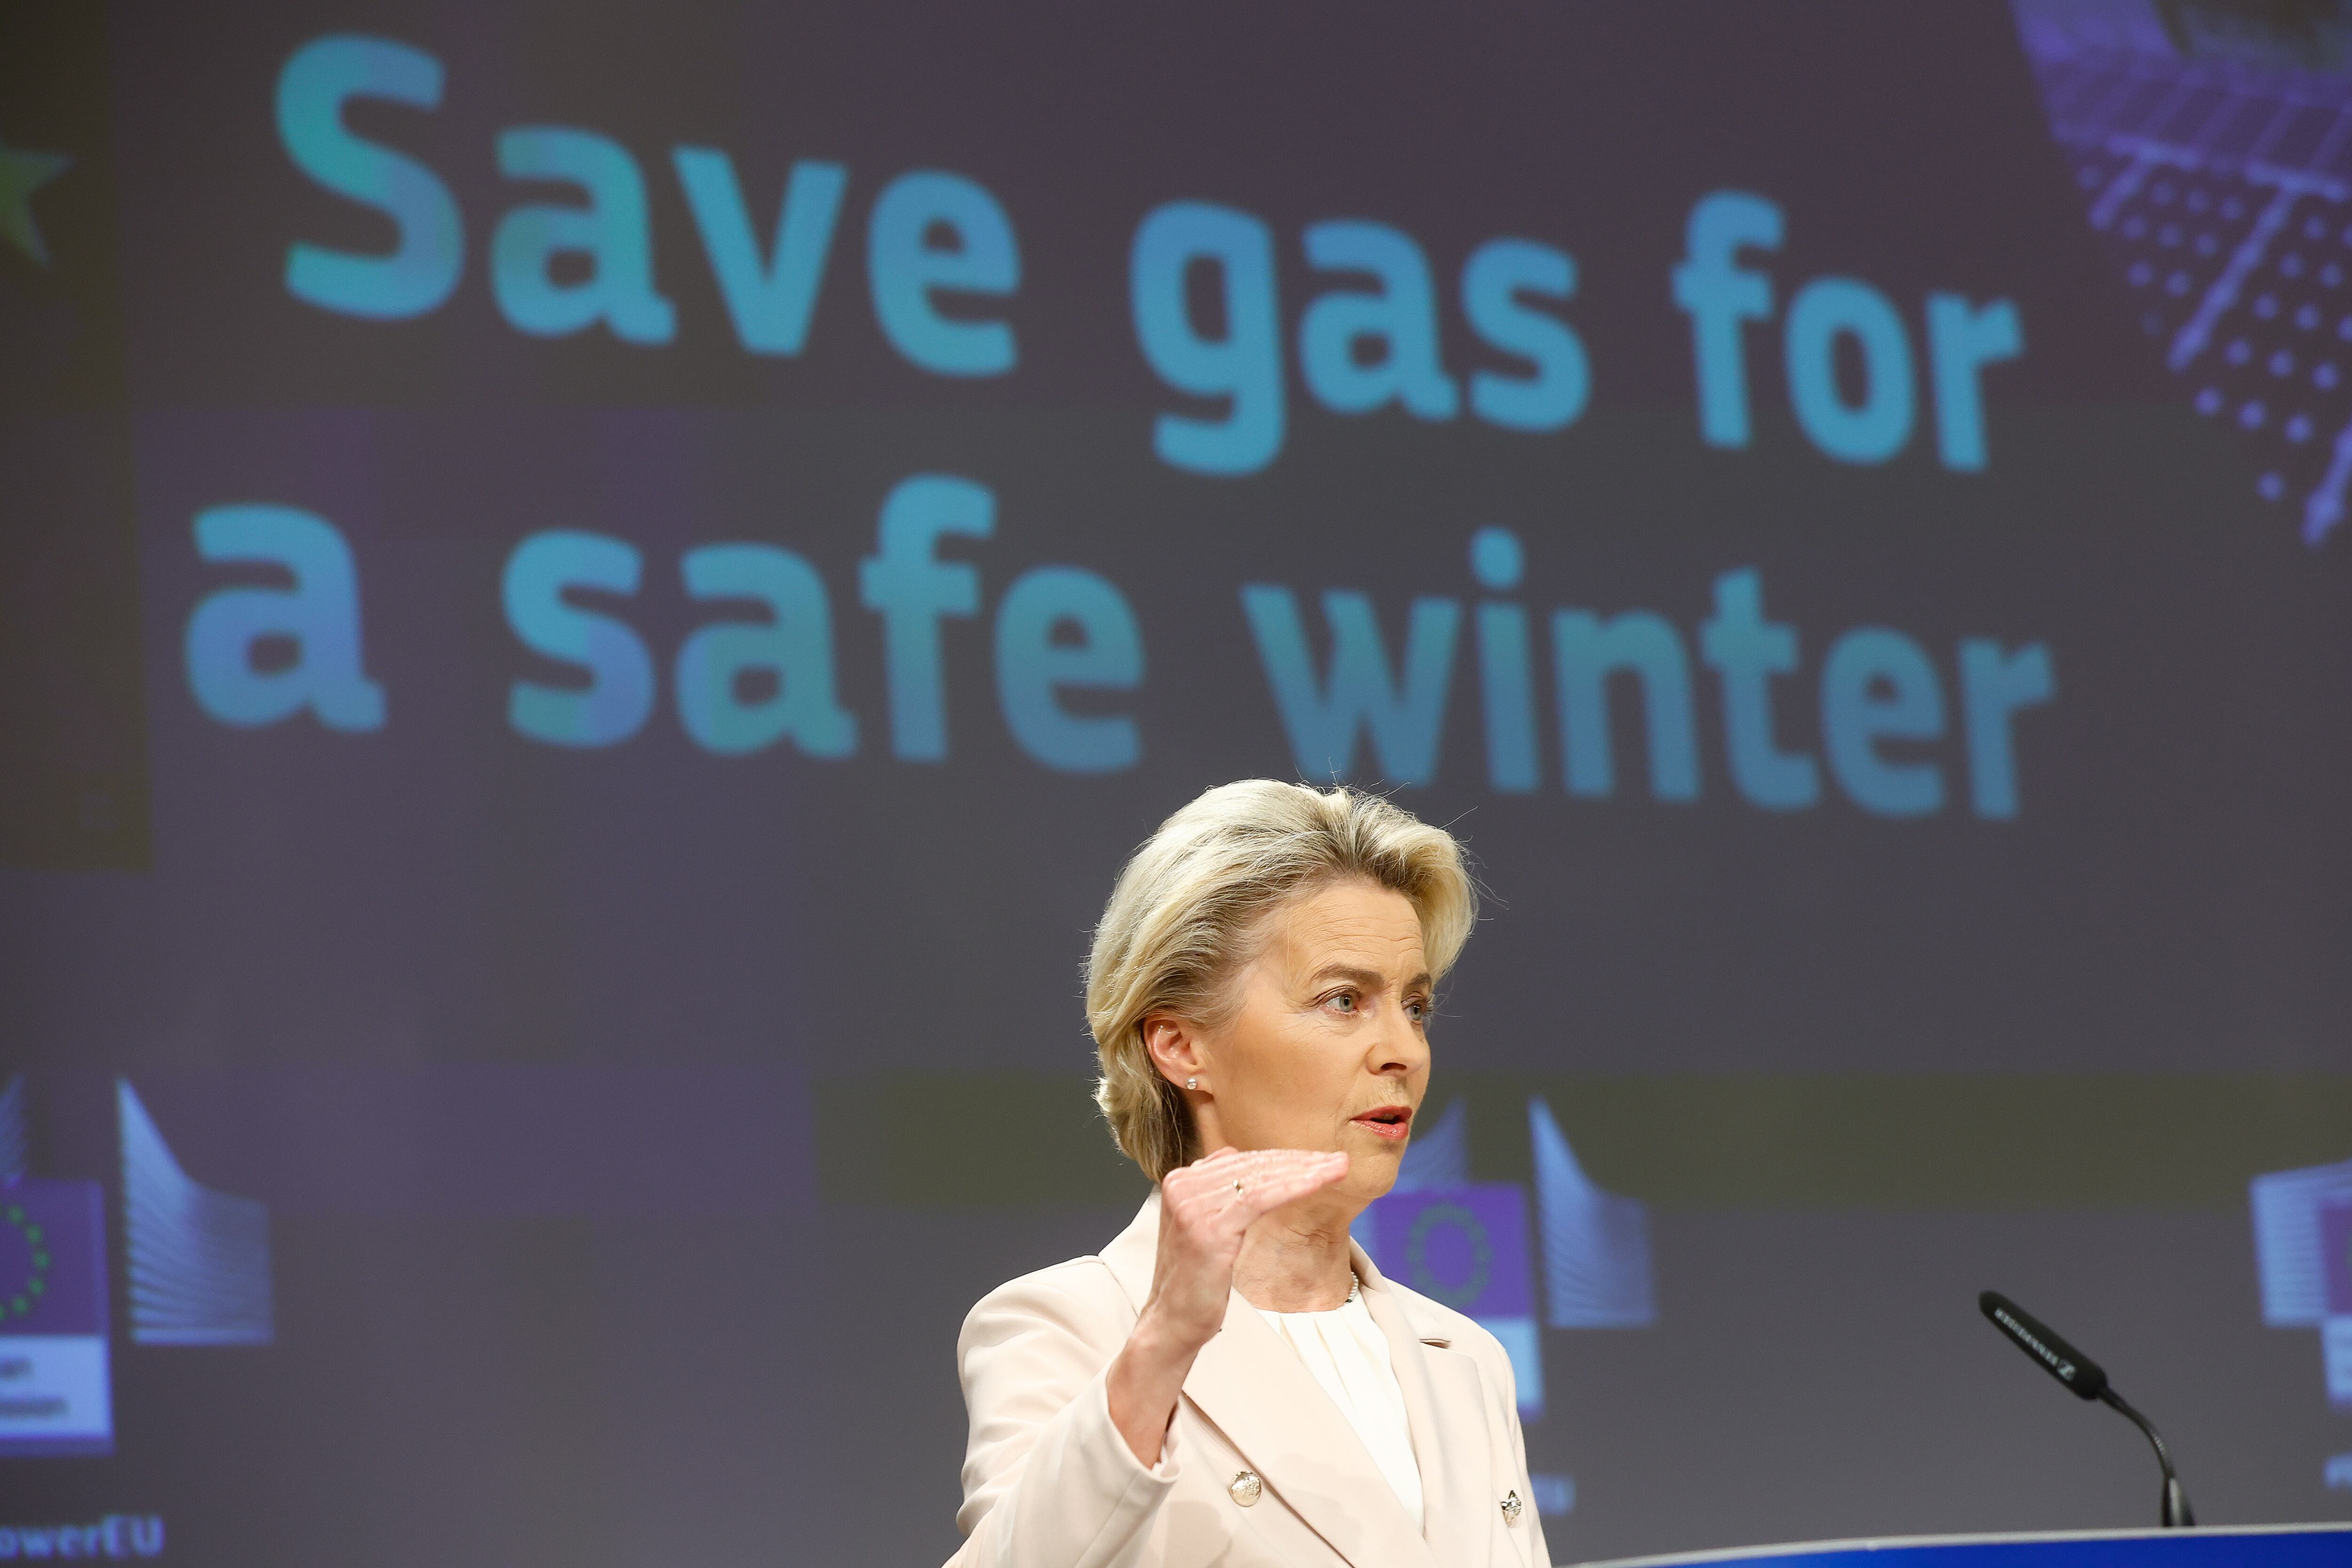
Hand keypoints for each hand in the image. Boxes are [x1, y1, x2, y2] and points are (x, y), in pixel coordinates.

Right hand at [1105, 1146, 1348, 1464]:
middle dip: (1301, 1160)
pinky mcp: (1208, 1228)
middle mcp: (1182, 1186)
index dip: (1284, 1158)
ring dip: (1305, 1170)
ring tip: (1339, 1168)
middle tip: (1339, 1161)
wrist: (1171, 1324)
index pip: (1242, 1160)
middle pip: (1253, 1165)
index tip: (1319, 1161)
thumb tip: (1259, 1171)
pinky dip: (1292, 1187)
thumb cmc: (1196, 1282)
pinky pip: (1258, 1198)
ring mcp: (1193, 1205)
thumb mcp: (1206, 1229)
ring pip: (1260, 1177)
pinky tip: (1317, 1183)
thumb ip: (1222, 1197)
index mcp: (1181, 1182)